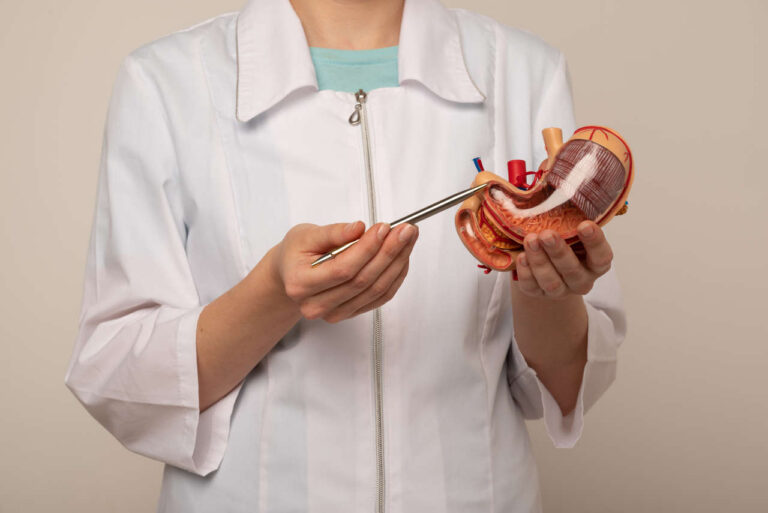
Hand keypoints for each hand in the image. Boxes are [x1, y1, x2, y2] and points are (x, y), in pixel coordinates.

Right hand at [270, 220, 418, 322]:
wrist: (290, 273)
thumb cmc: (296, 253)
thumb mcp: (306, 235)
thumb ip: (333, 232)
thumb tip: (358, 228)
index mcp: (301, 284)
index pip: (343, 269)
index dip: (367, 249)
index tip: (384, 228)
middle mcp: (316, 305)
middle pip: (362, 281)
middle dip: (389, 252)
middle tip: (405, 230)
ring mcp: (334, 313)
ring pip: (376, 290)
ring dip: (397, 263)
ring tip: (407, 239)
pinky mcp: (350, 313)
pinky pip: (380, 297)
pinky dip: (395, 276)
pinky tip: (401, 257)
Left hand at [514, 220, 612, 298]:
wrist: (547, 267)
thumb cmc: (564, 242)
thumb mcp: (571, 230)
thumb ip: (571, 217)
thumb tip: (558, 187)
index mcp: (596, 263)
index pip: (602, 256)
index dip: (595, 242)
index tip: (584, 224)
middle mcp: (581, 279)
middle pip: (573, 270)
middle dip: (559, 251)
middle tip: (547, 234)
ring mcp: (560, 290)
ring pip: (552, 281)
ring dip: (540, 261)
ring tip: (530, 240)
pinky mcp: (538, 294)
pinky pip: (532, 287)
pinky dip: (526, 272)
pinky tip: (521, 257)